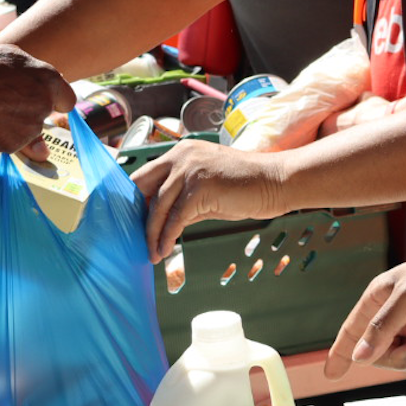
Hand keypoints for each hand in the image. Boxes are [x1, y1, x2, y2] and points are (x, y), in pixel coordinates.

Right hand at [0, 43, 74, 151]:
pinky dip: (1, 137)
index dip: (55, 100)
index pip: (68, 99)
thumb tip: (40, 80)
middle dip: (29, 111)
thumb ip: (29, 68)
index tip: (43, 101)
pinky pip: (11, 142)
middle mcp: (45, 102)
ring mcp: (32, 125)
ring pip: (27, 129)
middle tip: (5, 103)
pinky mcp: (16, 142)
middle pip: (43, 113)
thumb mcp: (6, 55)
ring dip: (13, 124)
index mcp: (49, 78)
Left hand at [130, 139, 288, 261]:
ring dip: (152, 233)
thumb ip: (182, 201)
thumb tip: (160, 224)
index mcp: (180, 153)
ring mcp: (189, 169)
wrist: (275, 182)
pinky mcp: (199, 188)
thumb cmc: (244, 187)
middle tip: (134, 239)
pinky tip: (166, 250)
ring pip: (158, 206)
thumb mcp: (206, 191)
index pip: (145, 174)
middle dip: (136, 215)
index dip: (135, 199)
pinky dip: (168, 236)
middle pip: (143, 187)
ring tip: (152, 253)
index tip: (131, 222)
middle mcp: (180, 156)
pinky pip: (176, 217)